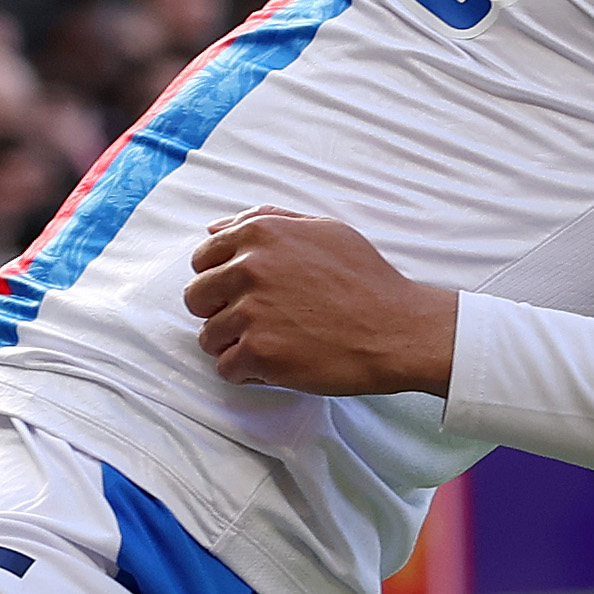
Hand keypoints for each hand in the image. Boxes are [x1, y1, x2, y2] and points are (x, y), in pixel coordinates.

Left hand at [184, 209, 456, 395]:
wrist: (397, 329)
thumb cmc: (365, 280)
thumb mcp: (323, 230)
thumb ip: (266, 221)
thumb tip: (214, 229)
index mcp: (260, 234)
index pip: (203, 258)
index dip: (219, 280)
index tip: (242, 294)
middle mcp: (249, 269)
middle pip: (196, 298)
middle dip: (219, 312)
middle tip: (255, 322)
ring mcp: (251, 312)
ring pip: (208, 336)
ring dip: (234, 345)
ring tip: (272, 343)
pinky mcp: (259, 353)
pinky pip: (225, 367)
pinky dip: (246, 372)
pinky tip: (276, 363)